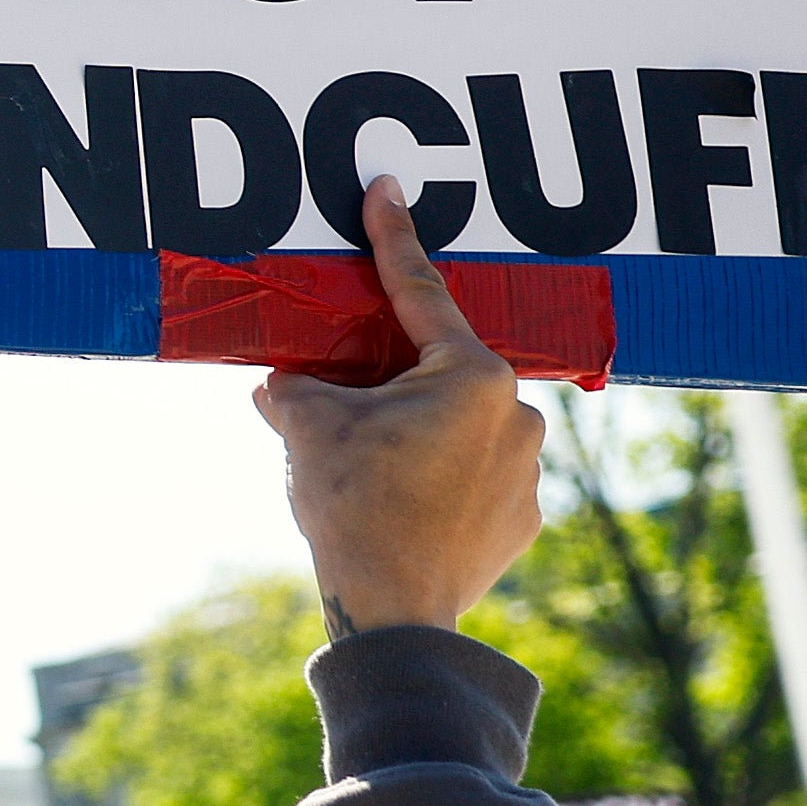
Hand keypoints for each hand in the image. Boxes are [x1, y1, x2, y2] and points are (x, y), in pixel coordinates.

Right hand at [255, 184, 545, 634]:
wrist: (395, 613)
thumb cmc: (356, 508)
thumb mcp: (310, 429)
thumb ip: (295, 390)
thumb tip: (277, 384)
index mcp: (472, 376)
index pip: (420, 293)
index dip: (393, 239)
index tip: (385, 192)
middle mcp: (518, 414)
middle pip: (438, 373)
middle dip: (389, 381)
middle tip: (345, 404)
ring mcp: (528, 469)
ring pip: (459, 428)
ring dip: (415, 435)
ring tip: (366, 472)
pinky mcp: (524, 518)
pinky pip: (476, 476)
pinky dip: (438, 479)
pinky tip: (399, 506)